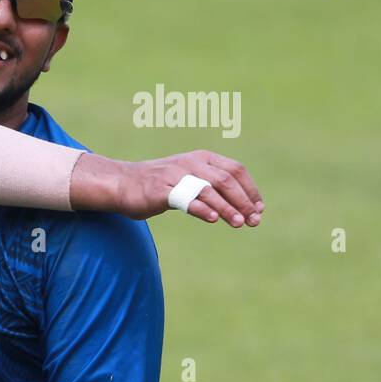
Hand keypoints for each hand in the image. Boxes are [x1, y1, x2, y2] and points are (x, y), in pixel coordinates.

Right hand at [72, 150, 264, 226]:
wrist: (121, 183)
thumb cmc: (158, 186)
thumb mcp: (188, 180)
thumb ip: (211, 188)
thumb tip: (242, 209)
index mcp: (202, 158)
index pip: (235, 170)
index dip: (250, 190)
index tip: (259, 209)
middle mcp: (191, 163)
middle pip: (226, 180)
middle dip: (243, 201)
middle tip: (253, 220)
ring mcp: (176, 175)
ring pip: (209, 189)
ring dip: (227, 208)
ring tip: (238, 223)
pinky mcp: (161, 190)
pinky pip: (186, 198)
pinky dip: (202, 209)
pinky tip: (213, 219)